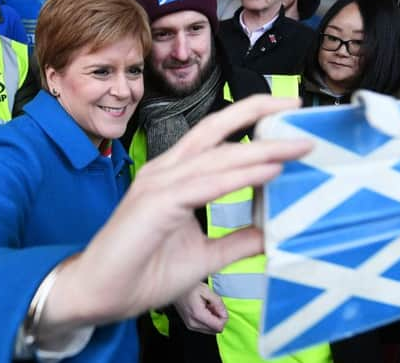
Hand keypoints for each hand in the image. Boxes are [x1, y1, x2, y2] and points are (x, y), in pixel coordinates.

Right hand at [41, 95, 312, 335]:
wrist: (100, 293)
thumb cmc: (143, 272)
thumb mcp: (202, 256)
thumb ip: (234, 240)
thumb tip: (269, 232)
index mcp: (174, 178)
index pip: (216, 141)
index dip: (250, 125)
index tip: (289, 124)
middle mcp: (166, 171)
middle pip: (215, 130)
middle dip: (256, 111)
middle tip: (295, 105)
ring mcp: (158, 183)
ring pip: (217, 156)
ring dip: (261, 148)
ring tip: (299, 143)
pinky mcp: (155, 202)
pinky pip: (206, 184)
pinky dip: (240, 175)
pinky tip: (270, 169)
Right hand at [174, 283, 227, 333]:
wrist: (175, 287)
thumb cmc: (189, 287)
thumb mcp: (207, 290)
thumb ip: (218, 303)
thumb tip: (224, 314)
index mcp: (198, 314)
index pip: (218, 326)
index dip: (224, 317)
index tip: (220, 307)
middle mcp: (194, 323)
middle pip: (216, 330)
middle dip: (218, 318)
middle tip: (213, 306)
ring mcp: (190, 326)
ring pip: (211, 330)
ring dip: (213, 320)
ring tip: (208, 307)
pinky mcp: (189, 325)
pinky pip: (205, 328)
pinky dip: (208, 321)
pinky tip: (204, 310)